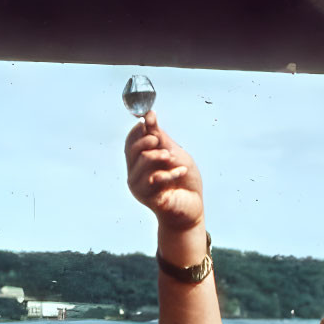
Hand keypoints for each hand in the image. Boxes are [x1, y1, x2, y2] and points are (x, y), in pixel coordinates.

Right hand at [125, 111, 203, 231]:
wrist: (193, 208)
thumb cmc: (185, 182)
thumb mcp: (175, 154)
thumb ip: (161, 138)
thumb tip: (149, 115)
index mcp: (140, 163)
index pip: (131, 142)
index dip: (138, 130)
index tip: (148, 121)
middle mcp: (135, 174)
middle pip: (131, 150)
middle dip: (146, 141)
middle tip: (160, 142)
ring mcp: (139, 187)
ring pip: (141, 162)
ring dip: (158, 156)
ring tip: (172, 158)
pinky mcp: (147, 197)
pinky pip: (154, 178)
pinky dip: (170, 173)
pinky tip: (181, 172)